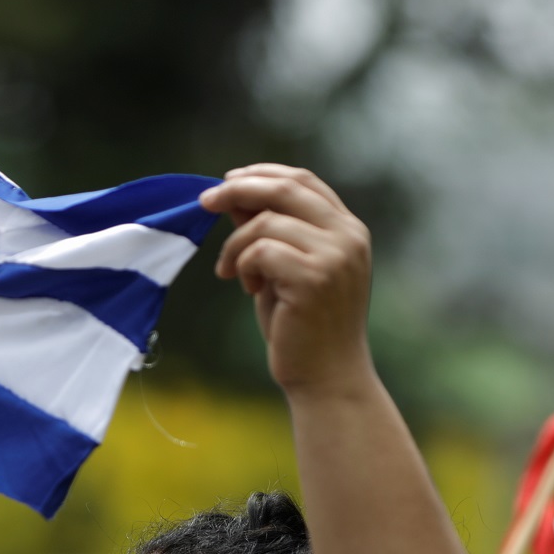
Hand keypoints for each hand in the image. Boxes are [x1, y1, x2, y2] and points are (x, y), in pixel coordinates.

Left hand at [201, 165, 377, 396]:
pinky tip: (247, 288)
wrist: (327, 379)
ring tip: (232, 272)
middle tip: (205, 201)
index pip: (304, 181)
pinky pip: (261, 250)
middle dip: (238, 189)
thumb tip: (234, 196)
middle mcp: (348, 237)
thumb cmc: (304, 328)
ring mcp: (335, 256)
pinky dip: (242, 264)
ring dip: (236, 245)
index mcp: (349, 230)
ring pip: (266, 221)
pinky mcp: (314, 278)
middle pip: (285, 188)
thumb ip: (270, 232)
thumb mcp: (285, 269)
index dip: (262, 174)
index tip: (228, 181)